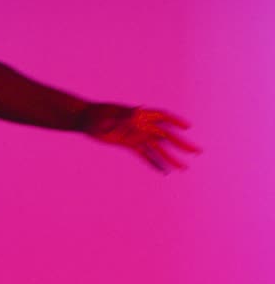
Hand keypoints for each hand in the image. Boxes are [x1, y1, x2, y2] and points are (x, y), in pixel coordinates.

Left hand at [78, 103, 201, 172]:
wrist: (86, 119)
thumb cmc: (97, 113)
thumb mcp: (110, 114)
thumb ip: (125, 115)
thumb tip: (137, 111)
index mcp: (140, 115)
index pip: (163, 117)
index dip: (175, 121)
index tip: (187, 128)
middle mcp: (142, 126)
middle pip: (166, 136)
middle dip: (182, 144)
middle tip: (197, 152)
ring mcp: (137, 136)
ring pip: (158, 149)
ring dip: (171, 158)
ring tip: (184, 168)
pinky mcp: (129, 145)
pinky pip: (145, 155)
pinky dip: (154, 163)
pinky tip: (164, 172)